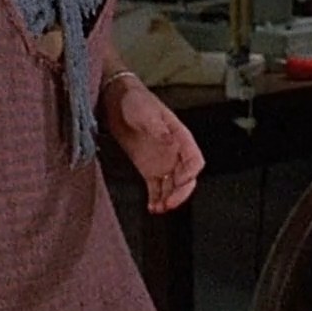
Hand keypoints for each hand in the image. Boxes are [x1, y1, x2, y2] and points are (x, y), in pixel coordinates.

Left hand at [104, 75, 204, 212]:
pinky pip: (157, 188)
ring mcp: (163, 162)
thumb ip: (158, 127)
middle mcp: (175, 152)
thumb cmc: (135, 102)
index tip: (180, 181)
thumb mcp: (145, 111)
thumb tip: (169, 140)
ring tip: (158, 208)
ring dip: (168, 199)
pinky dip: (156, 199)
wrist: (116, 103)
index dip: (191, 173)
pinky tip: (152, 207)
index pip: (194, 160)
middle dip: (180, 193)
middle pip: (187, 178)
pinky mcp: (149, 169)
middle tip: (169, 203)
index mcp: (180, 138)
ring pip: (172, 187)